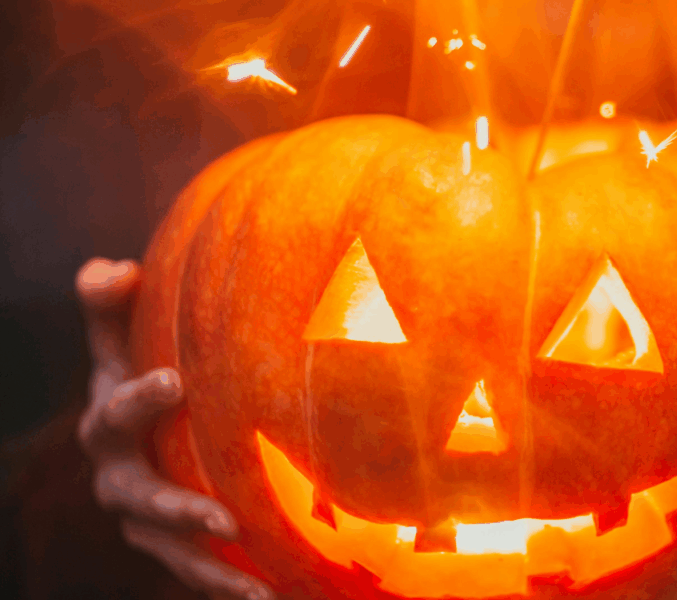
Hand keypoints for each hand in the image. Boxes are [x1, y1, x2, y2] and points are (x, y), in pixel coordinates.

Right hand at [76, 258, 273, 599]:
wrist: (143, 427)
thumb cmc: (139, 367)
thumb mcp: (121, 334)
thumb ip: (109, 301)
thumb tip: (115, 269)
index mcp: (107, 422)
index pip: (116, 412)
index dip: (139, 398)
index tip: (177, 382)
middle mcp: (120, 479)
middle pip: (142, 500)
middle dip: (180, 510)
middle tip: (226, 518)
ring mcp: (144, 520)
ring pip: (172, 550)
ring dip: (212, 570)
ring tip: (258, 588)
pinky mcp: (173, 545)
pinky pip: (199, 570)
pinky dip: (230, 585)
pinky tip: (274, 595)